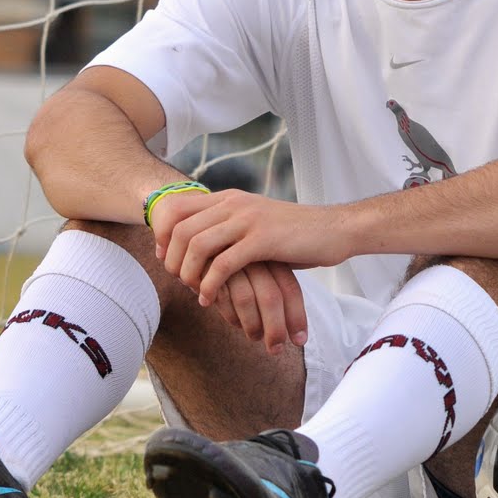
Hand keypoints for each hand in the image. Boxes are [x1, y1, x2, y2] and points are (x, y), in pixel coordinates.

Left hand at [150, 188, 349, 302]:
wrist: (334, 229)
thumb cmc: (294, 232)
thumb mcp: (254, 221)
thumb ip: (227, 226)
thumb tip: (196, 245)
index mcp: (229, 198)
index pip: (177, 207)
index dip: (163, 234)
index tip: (165, 258)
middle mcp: (234, 203)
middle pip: (181, 228)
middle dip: (172, 260)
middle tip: (177, 281)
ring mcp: (248, 220)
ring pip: (197, 245)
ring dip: (188, 274)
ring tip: (193, 291)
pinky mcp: (263, 240)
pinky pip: (223, 264)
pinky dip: (210, 285)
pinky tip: (209, 299)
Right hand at [209, 262, 307, 353]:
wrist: (204, 242)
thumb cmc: (239, 262)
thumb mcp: (262, 269)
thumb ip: (275, 289)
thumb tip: (297, 328)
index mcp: (272, 256)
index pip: (290, 288)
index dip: (296, 316)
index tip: (300, 340)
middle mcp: (255, 257)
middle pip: (270, 297)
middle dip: (275, 329)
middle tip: (276, 350)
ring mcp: (232, 261)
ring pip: (245, 300)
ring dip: (252, 326)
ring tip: (255, 337)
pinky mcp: (209, 267)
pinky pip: (221, 298)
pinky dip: (230, 316)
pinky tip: (235, 323)